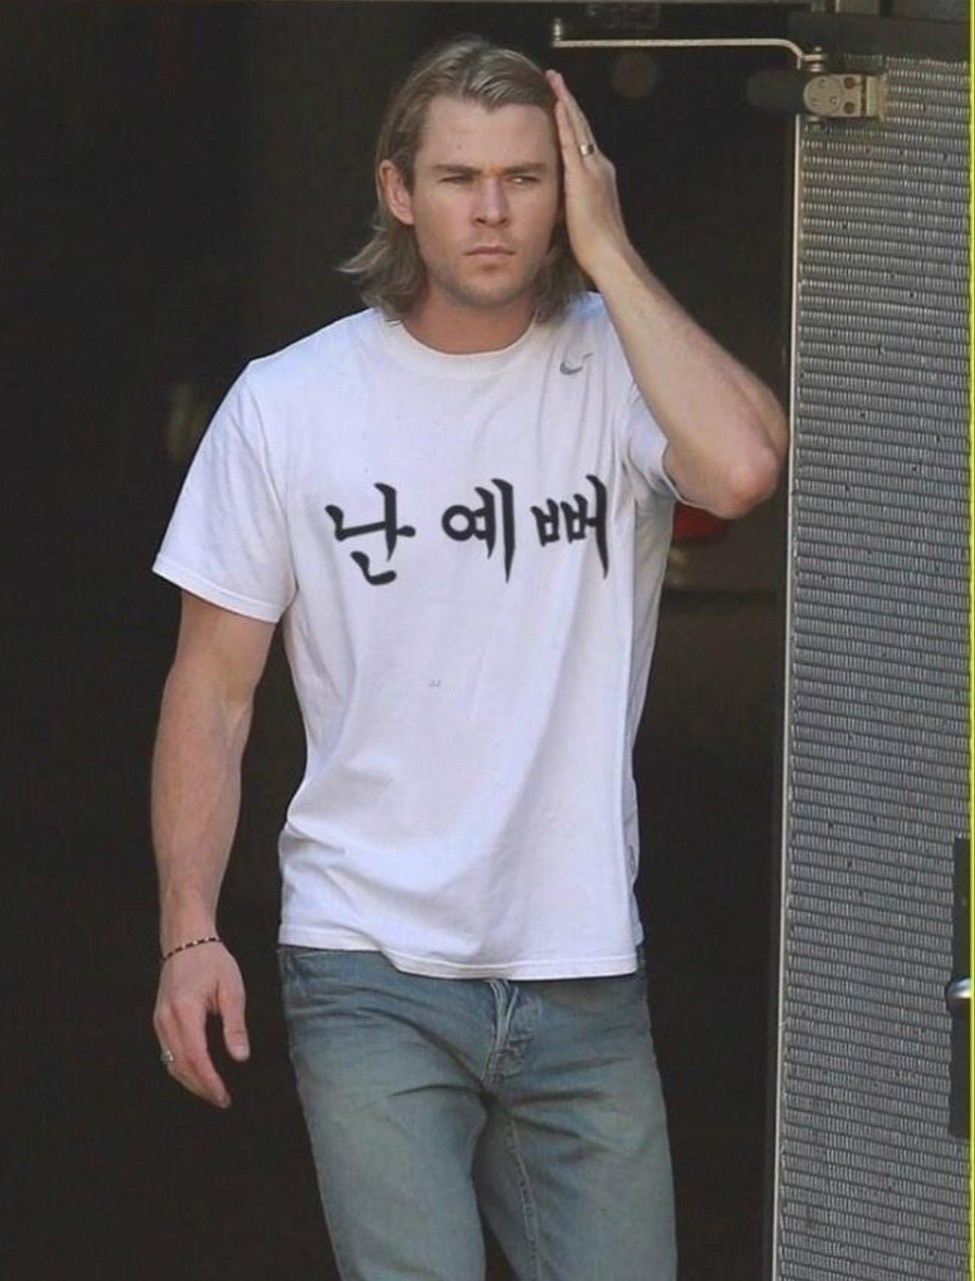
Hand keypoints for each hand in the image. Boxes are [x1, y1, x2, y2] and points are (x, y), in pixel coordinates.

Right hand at [153, 942, 249, 1107]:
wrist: (186, 940)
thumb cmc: (212, 961)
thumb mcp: (232, 989)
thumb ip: (235, 1025)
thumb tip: (240, 1057)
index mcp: (185, 1011)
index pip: (196, 1058)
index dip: (210, 1081)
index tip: (224, 1097)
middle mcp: (166, 1019)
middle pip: (180, 1066)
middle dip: (201, 1087)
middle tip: (221, 1100)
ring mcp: (159, 1020)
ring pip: (170, 1062)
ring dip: (190, 1081)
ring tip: (212, 1091)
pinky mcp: (158, 1019)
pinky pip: (167, 1052)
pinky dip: (181, 1067)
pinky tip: (197, 1073)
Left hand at [545, 69, 633, 279]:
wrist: (609, 255)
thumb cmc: (597, 247)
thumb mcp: (583, 218)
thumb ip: (574, 204)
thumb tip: (563, 205)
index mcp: (600, 177)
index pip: (584, 141)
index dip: (572, 120)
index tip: (561, 102)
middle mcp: (600, 167)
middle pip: (582, 126)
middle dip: (569, 101)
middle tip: (556, 78)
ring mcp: (592, 170)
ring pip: (578, 127)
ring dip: (566, 101)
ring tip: (554, 80)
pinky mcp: (583, 177)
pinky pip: (572, 141)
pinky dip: (565, 121)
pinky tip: (558, 103)